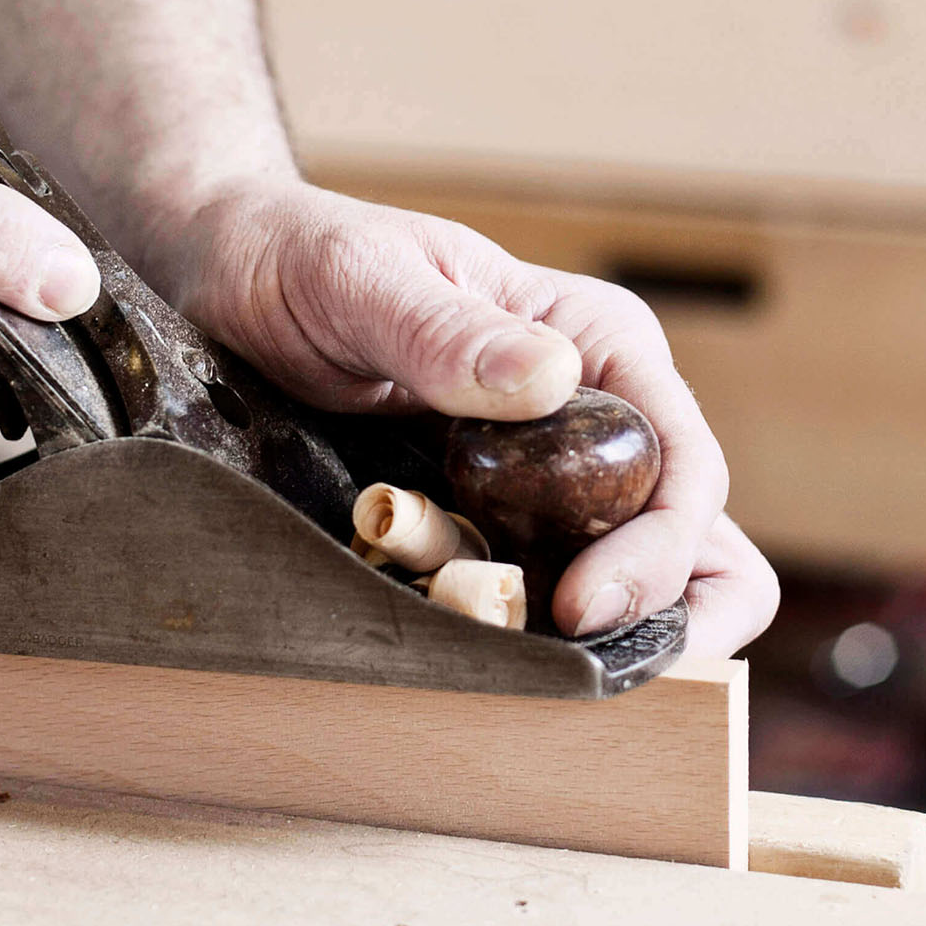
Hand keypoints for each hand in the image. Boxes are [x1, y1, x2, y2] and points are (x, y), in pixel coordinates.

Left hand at [165, 177, 778, 658]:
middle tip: (572, 662)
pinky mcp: (494, 528)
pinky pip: (543, 596)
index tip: (580, 607)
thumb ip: (445, 329)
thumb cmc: (302, 256)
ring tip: (525, 670)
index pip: (684, 465)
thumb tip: (550, 379)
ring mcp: (550, 481)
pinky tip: (467, 649)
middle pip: (695, 543)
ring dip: (603, 642)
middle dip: (661, 616)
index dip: (659, 551)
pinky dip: (525, 639)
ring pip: (642, 585)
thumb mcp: (361, 278)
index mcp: (599, 342)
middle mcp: (597, 415)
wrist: (230, 276)